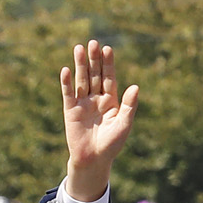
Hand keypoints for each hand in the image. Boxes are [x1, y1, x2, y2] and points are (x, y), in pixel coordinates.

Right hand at [60, 40, 138, 202]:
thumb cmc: (112, 144)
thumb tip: (135, 87)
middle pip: (95, 75)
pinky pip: (68, 93)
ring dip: (80, 65)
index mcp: (111, 101)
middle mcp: (96, 99)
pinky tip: (66, 70)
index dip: (108, 64)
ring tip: (79, 48)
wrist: (94, 160)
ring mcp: (82, 103)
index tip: (108, 49)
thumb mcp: (123, 124)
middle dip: (94, 60)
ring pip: (81, 79)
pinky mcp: (70, 109)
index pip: (109, 78)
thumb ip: (129, 106)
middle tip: (93, 43)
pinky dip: (66, 82)